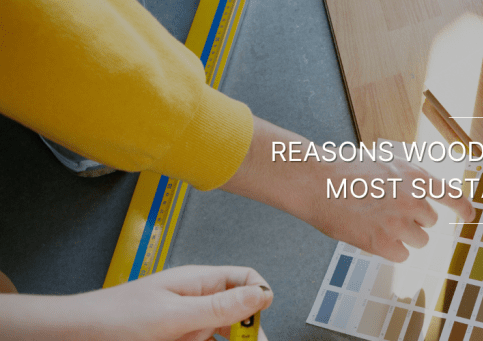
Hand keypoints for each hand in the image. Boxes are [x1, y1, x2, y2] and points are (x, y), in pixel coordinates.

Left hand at [0, 265, 272, 340]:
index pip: (246, 280)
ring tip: (189, 340)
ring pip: (220, 334)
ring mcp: (187, 321)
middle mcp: (196, 298)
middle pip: (238, 313)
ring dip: (217, 340)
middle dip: (241, 332)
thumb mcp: (174, 315)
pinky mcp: (177, 337)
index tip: (257, 322)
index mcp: (199, 281)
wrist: (75, 335)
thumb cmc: (114, 318)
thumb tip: (260, 295)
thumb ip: (218, 306)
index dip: (258, 299)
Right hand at [304, 153, 474, 261]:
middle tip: (386, 212)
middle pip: (430, 222)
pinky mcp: (384, 244)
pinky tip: (370, 235)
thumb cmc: (345, 170)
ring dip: (403, 236)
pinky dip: (389, 250)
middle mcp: (413, 200)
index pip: (451, 196)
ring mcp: (399, 223)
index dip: (463, 208)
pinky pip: (401, 255)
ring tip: (377, 222)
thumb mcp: (386, 162)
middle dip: (413, 220)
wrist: (316, 181)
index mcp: (415, 176)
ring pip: (419, 241)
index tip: (470, 216)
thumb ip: (409, 179)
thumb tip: (424, 194)